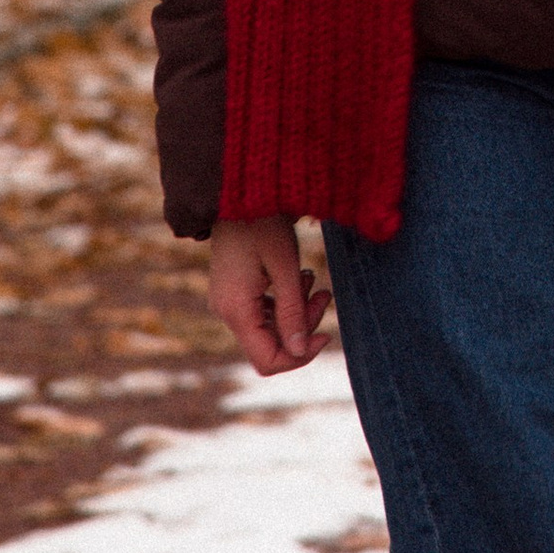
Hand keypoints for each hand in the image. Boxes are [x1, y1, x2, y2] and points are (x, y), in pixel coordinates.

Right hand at [207, 215, 333, 374]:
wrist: (237, 192)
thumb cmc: (263, 223)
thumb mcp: (285, 267)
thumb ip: (292, 311)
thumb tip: (300, 351)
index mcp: (237, 310)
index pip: (267, 360)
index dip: (300, 356)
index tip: (326, 334)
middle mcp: (227, 312)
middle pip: (271, 344)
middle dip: (303, 326)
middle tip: (325, 295)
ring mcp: (228, 302)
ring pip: (269, 328)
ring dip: (297, 311)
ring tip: (314, 281)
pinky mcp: (234, 291)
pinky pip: (262, 311)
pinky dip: (285, 301)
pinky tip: (300, 278)